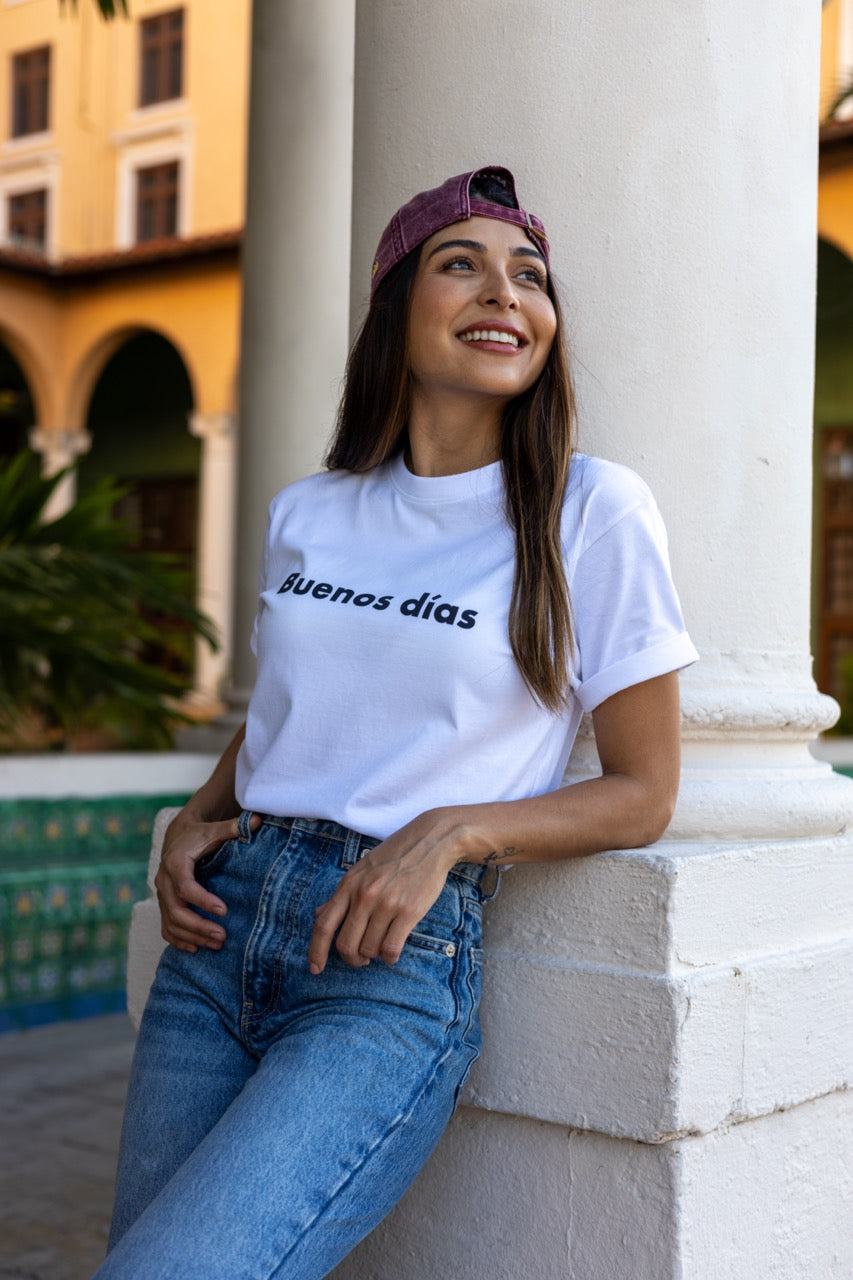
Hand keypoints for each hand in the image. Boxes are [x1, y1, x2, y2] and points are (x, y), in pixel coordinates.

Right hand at [155, 812, 259, 952]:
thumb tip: (256, 821)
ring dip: (193, 937)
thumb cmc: (200, 835)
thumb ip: (233, 828)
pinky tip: (196, 949)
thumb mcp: (215, 829)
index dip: (203, 900)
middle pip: (176, 911)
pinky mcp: (163, 904)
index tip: (224, 910)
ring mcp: (162, 895)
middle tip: (223, 936)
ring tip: (217, 945)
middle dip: (198, 926)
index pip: (185, 887)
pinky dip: (178, 940)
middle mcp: (164, 880)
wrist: (178, 836)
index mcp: (176, 863)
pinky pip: (166, 927)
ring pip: (171, 922)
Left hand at [308, 808, 475, 973]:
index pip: (324, 925)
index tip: (314, 969)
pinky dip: (389, 957)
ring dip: (373, 956)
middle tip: (361, 958)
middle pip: (345, 944)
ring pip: (369, 949)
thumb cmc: (395, 855)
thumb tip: (319, 914)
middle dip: (351, 958)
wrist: (431, 841)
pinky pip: (391, 948)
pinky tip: (392, 952)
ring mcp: (386, 903)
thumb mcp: (362, 869)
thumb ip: (342, 894)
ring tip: (381, 946)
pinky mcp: (408, 911)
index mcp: (348, 884)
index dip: (316, 951)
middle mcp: (364, 895)